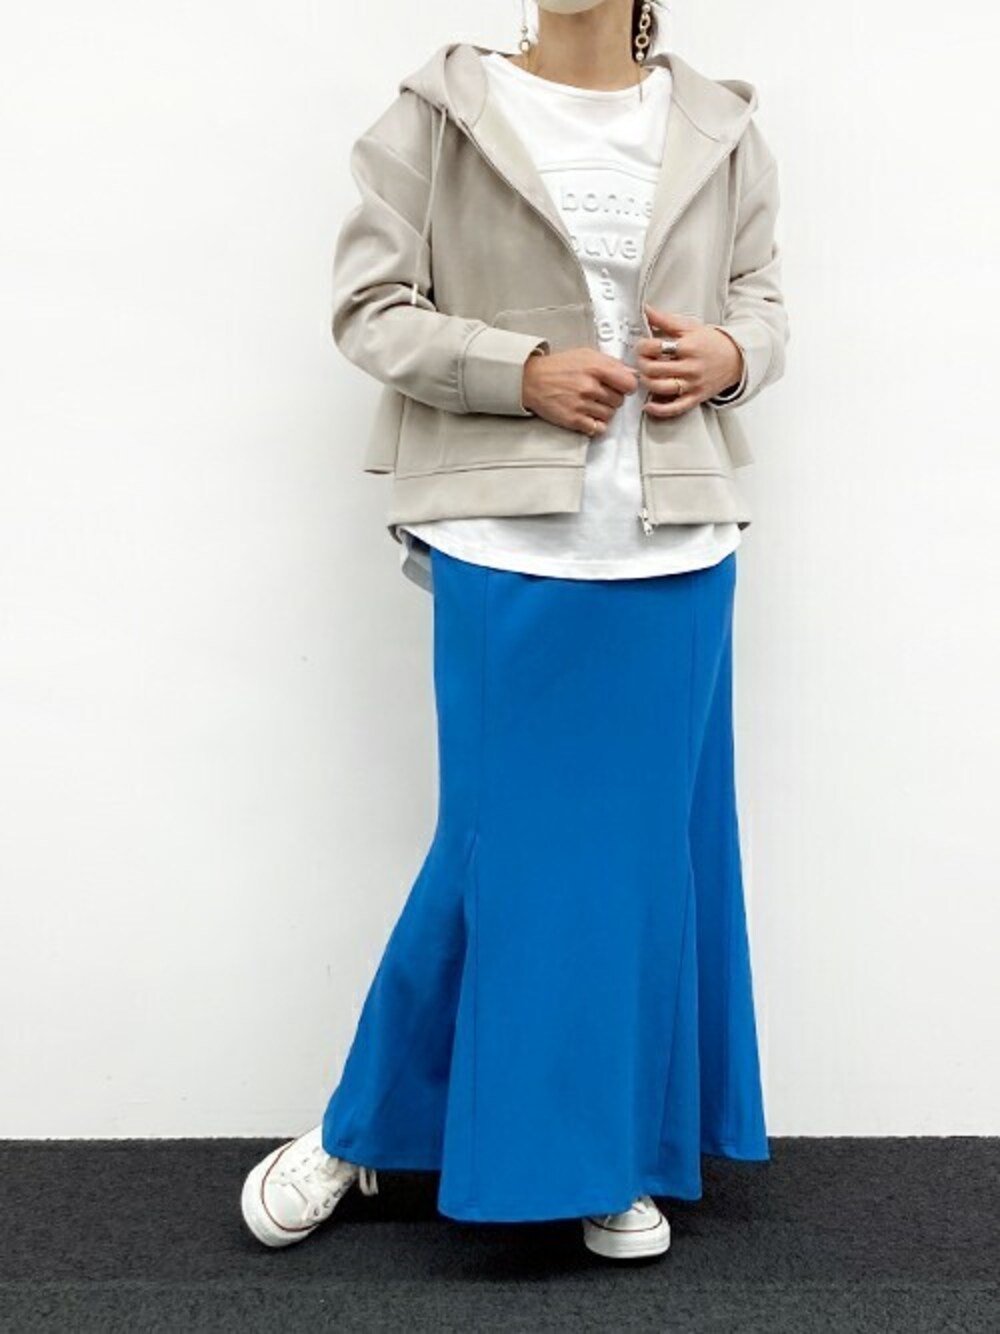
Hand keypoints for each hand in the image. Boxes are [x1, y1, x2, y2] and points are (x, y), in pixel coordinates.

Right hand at [521, 347, 638, 433]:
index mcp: (595, 367)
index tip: (622, 387)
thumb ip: (610, 363)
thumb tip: (631, 373)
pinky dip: (596, 424)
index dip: (627, 386)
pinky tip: (589, 415)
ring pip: (610, 415)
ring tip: (592, 403)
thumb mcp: (585, 355)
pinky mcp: (574, 420)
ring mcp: (581, 405)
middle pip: (619, 401)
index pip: (629, 384)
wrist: (531, 379)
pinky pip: (598, 428)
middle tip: (601, 393)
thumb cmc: (558, 367)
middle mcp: (589, 386)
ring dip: (604, 411)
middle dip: (613, 398)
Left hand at [635, 306, 744, 417]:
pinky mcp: (695, 398)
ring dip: (646, 383)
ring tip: (645, 376)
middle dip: (641, 364)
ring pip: (661, 388)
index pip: (656, 347)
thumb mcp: (689, 326)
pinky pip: (674, 408)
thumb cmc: (711, 342)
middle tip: (641, 360)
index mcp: (688, 347)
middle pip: (654, 369)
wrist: (736, 358)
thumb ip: (665, 320)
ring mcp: (693, 384)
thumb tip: (646, 310)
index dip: (642, 346)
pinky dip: (659, 410)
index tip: (641, 345)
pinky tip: (649, 405)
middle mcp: (690, 367)